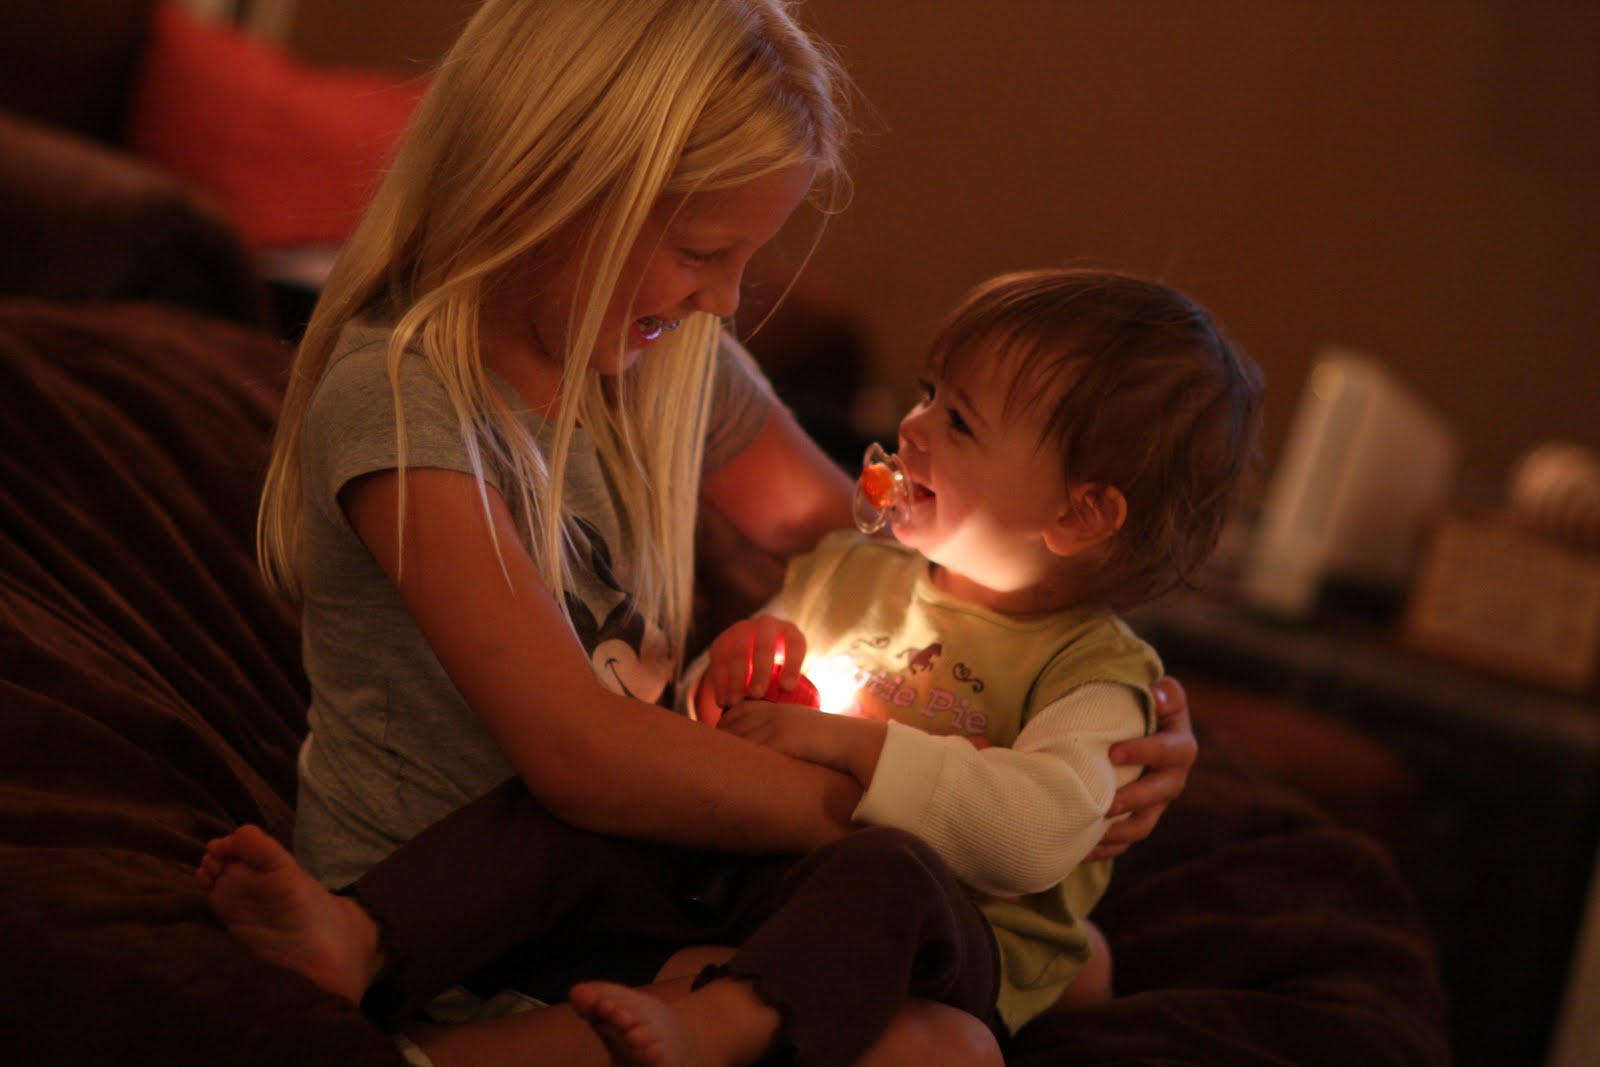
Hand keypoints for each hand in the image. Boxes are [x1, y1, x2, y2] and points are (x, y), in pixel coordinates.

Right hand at [695, 614, 806, 723]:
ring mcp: (741, 631)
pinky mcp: (722, 642)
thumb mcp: (792, 670)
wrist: (752, 650)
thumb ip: (797, 688)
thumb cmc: (780, 670)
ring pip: (737, 652)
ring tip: (735, 703)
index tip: (788, 688)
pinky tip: (722, 701)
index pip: (795, 644)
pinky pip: (719, 661)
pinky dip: (720, 682)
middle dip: (760, 670)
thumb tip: (801, 714)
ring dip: (735, 679)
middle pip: (764, 645)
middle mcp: (766, 626)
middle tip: (757, 694)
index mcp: (789, 632)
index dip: (792, 665)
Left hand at [717, 701, 885, 785]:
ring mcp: (777, 727)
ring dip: (723, 753)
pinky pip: (753, 750)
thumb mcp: (805, 728)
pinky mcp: (783, 741)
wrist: (853, 742)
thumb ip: (787, 731)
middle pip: (733, 724)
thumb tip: (777, 747)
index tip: (714, 737)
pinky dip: (740, 761)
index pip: (740, 710)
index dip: (724, 723)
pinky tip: (730, 774)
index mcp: (779, 709)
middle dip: (718, 740)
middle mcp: (774, 714)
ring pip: (739, 738)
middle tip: (705, 757)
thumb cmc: (832, 741)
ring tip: (709, 769)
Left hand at [1086, 676, 1196, 861]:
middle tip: (1107, 803)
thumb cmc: (1149, 709)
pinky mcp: (1139, 819)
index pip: (1170, 750)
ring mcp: (1156, 803)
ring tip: (1092, 831)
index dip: (1145, 752)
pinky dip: (1106, 847)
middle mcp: (1172, 778)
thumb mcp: (1162, 696)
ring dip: (1119, 831)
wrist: (1144, 732)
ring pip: (1143, 825)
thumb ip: (1166, 694)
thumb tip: (1159, 696)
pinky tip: (1081, 850)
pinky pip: (1125, 839)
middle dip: (1134, 799)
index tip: (1114, 753)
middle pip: (1160, 794)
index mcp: (1179, 746)